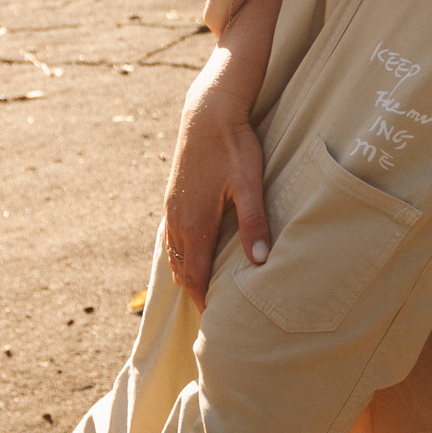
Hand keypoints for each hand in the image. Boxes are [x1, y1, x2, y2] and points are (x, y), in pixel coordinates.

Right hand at [160, 45, 272, 308]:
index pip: (197, 276)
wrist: (208, 111)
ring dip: (187, 274)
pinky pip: (172, 237)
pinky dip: (181, 255)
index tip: (217, 320)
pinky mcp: (173, 197)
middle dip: (195, 292)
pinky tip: (195, 254)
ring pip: (175, 254)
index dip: (205, 300)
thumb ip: (254, 222)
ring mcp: (172, 208)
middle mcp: (178, 220)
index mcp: (195, 223)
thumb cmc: (234, 145)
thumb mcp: (249, 183)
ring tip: (204, 290)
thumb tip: (260, 260)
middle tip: (213, 312)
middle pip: (182, 270)